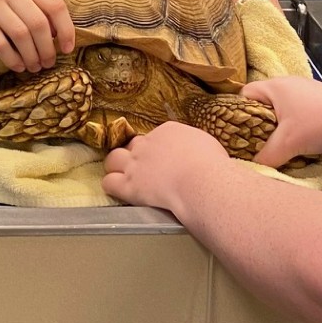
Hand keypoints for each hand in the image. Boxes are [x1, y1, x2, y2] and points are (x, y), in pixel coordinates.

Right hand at [0, 0, 76, 74]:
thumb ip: (38, 6)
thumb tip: (59, 35)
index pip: (55, 6)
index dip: (66, 30)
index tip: (67, 49)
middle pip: (38, 24)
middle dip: (47, 49)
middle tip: (49, 62)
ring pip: (21, 35)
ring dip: (31, 56)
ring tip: (35, 67)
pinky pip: (0, 44)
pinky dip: (12, 59)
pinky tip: (18, 66)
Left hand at [103, 122, 228, 213]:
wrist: (201, 182)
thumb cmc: (212, 166)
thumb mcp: (206, 145)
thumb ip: (194, 146)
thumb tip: (195, 153)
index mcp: (168, 131)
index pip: (155, 137)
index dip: (157, 150)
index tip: (165, 161)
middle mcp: (148, 144)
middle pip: (132, 145)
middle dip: (135, 155)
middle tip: (145, 169)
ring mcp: (136, 164)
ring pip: (113, 159)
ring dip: (116, 167)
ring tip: (123, 177)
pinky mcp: (129, 185)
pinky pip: (109, 182)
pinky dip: (112, 185)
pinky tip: (118, 191)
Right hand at [243, 77, 321, 167]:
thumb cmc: (317, 125)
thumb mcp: (286, 145)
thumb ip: (265, 157)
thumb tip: (253, 165)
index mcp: (274, 86)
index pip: (244, 94)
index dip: (237, 114)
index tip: (240, 133)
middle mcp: (288, 82)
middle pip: (262, 102)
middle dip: (259, 123)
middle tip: (258, 143)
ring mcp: (305, 89)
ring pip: (281, 108)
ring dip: (278, 126)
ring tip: (280, 144)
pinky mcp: (319, 99)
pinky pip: (297, 111)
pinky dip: (294, 125)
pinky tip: (300, 140)